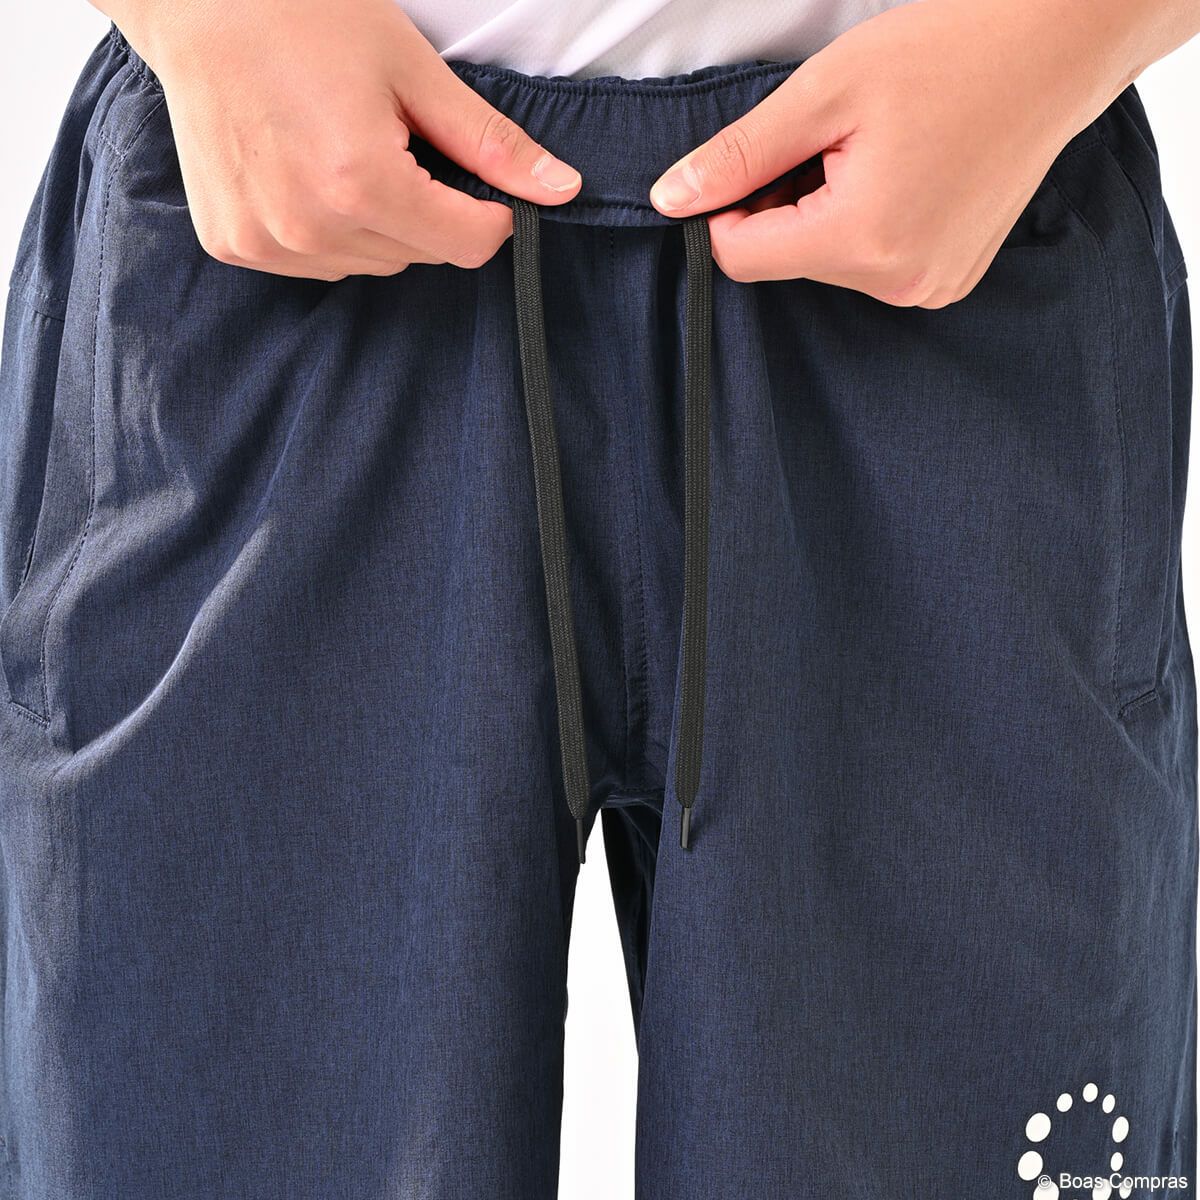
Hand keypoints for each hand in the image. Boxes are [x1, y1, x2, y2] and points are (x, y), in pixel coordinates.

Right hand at [100, 0, 581, 279]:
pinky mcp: (235, 246)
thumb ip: (490, 143)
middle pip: (420, 255)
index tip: (474, 179)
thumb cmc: (304, 16)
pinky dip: (328, 231)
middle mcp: (309, 226)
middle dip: (427, 210)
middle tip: (390, 141)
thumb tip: (563, 190)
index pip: (467, 245)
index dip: (487, 214)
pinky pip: (317, 263)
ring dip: (378, 225)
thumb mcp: (413, 70)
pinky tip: (304, 174)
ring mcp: (266, 242)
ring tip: (341, 151)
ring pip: (371, 263)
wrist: (193, 4)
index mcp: (360, 182)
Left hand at [649, 0, 1141, 305]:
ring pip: (828, 264)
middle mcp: (898, 283)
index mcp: (862, 240)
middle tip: (835, 140)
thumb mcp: (823, 93)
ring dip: (828, 214)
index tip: (759, 157)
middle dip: (787, 204)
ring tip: (878, 152)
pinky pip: (874, 267)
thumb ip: (739, 156)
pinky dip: (868, 227)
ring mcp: (930, 288)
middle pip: (787, 261)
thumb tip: (671, 199)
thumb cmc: (947, 51)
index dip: (729, 207)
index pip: (741, 257)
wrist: (1057, 46)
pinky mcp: (950, 281)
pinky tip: (903, 175)